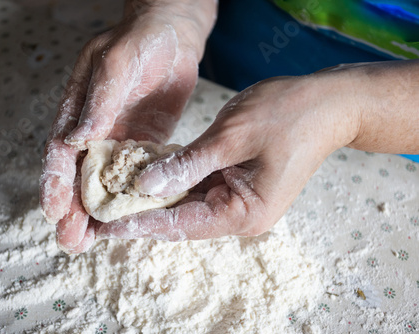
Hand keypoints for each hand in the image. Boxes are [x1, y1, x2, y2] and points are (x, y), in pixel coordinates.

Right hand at [39, 1, 216, 252]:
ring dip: (97, 211)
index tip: (54, 211)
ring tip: (91, 242)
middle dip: (72, 209)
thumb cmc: (139, 40)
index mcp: (78, 110)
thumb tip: (77, 138)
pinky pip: (135, 175)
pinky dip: (130, 198)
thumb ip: (98, 101)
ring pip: (104, 181)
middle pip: (78, 175)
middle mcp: (95, 129)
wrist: (172, 35)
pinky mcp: (144, 142)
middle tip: (71, 241)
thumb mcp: (116, 64)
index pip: (60, 151)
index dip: (55, 183)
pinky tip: (129, 219)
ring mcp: (120, 138)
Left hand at [95, 70, 363, 239]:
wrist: (330, 104)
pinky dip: (175, 182)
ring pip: (188, 204)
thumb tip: (146, 187)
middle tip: (102, 212)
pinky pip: (200, 188)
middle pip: (182, 220)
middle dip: (143, 213)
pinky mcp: (238, 184)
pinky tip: (146, 176)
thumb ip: (186, 165)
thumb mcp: (230, 137)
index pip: (180, 224)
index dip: (140, 223)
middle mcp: (240, 215)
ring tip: (115, 196)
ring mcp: (240, 201)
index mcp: (243, 212)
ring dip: (156, 198)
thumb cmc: (288, 115)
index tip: (105, 225)